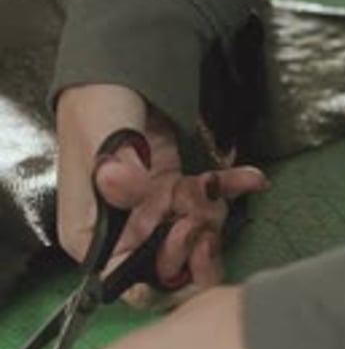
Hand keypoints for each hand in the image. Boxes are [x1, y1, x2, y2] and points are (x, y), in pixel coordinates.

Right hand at [56, 84, 266, 292]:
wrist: (117, 70)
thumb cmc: (96, 106)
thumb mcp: (102, 139)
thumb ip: (116, 171)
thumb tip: (127, 190)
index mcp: (91, 233)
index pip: (123, 279)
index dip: (159, 272)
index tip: (183, 239)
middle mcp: (121, 230)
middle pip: (165, 265)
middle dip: (192, 243)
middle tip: (200, 214)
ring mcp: (149, 211)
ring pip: (192, 235)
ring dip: (211, 212)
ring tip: (213, 184)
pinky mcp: (172, 190)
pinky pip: (205, 201)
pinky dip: (229, 189)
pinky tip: (250, 177)